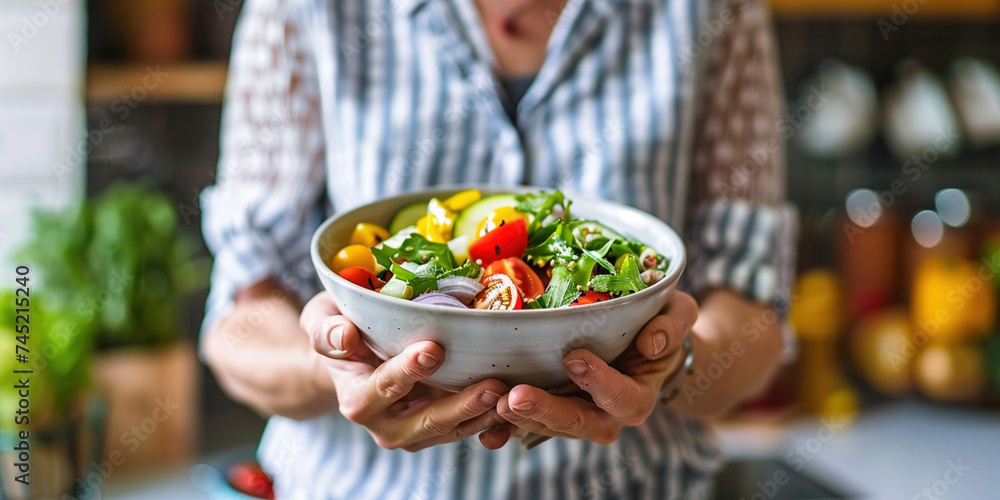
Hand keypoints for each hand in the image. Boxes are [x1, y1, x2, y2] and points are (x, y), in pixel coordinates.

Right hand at [301, 292, 508, 451]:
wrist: (351, 354)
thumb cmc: (339, 327)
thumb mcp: (322, 320)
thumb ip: (327, 331)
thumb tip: (344, 335)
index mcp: (356, 398)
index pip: (383, 388)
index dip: (407, 371)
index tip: (433, 349)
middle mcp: (384, 424)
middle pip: (426, 420)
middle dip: (460, 404)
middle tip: (491, 384)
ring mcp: (414, 431)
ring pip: (453, 430)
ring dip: (483, 414)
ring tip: (511, 393)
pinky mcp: (438, 429)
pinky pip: (467, 429)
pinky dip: (491, 419)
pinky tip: (515, 403)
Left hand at [482, 292, 697, 447]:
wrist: (644, 343)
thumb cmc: (660, 323)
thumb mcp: (678, 314)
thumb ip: (671, 327)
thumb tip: (651, 343)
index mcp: (638, 394)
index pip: (623, 398)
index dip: (600, 382)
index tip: (574, 358)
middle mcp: (607, 414)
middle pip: (578, 422)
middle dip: (546, 411)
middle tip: (515, 398)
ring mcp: (577, 414)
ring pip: (549, 426)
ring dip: (520, 417)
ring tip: (493, 399)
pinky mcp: (552, 411)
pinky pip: (528, 425)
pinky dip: (505, 425)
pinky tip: (484, 420)